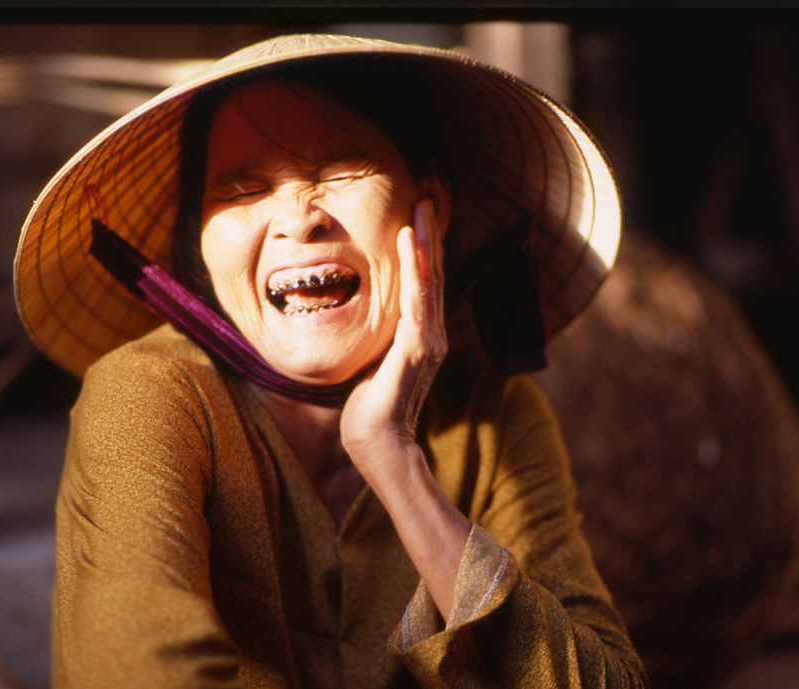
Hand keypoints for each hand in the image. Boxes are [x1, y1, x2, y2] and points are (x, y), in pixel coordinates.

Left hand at [340, 197, 447, 486]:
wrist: (378, 445)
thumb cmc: (369, 410)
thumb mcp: (373, 364)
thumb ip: (379, 341)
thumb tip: (365, 323)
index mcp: (422, 336)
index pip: (425, 282)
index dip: (425, 246)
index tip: (419, 211)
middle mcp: (432, 334)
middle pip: (433, 273)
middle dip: (431, 232)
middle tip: (428, 193)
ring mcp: (428, 342)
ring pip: (428, 280)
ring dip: (426, 240)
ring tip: (422, 206)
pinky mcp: (417, 351)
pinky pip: (417, 301)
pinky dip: (415, 269)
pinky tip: (411, 243)